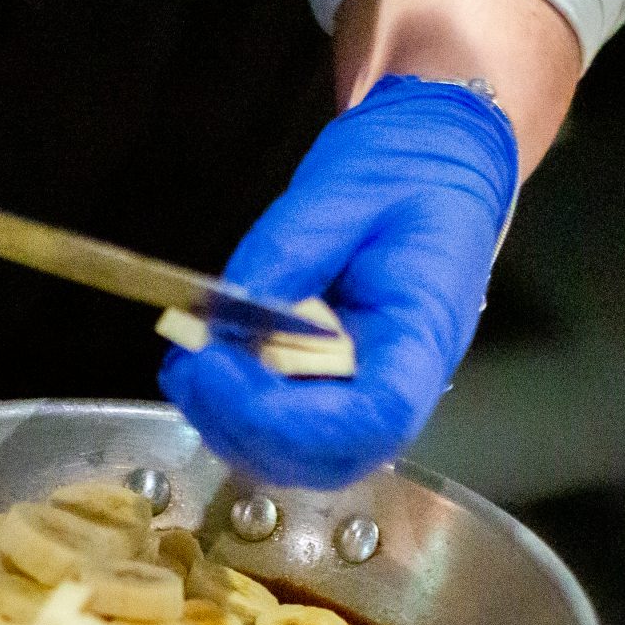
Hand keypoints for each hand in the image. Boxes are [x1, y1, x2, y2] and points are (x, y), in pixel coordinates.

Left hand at [159, 77, 518, 487]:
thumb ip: (283, 259)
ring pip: (300, 457)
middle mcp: (404, 386)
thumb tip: (218, 323)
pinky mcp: (337, 392)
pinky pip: (287, 430)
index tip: (217, 367)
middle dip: (244, 426)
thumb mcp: (345, 191)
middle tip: (189, 366)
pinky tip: (205, 365)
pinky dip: (234, 411)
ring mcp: (369, 397)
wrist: (435, 167)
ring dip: (231, 424)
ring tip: (189, 364)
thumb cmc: (406, 171)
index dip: (289, 419)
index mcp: (426, 334)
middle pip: (328, 456)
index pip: (374, 419)